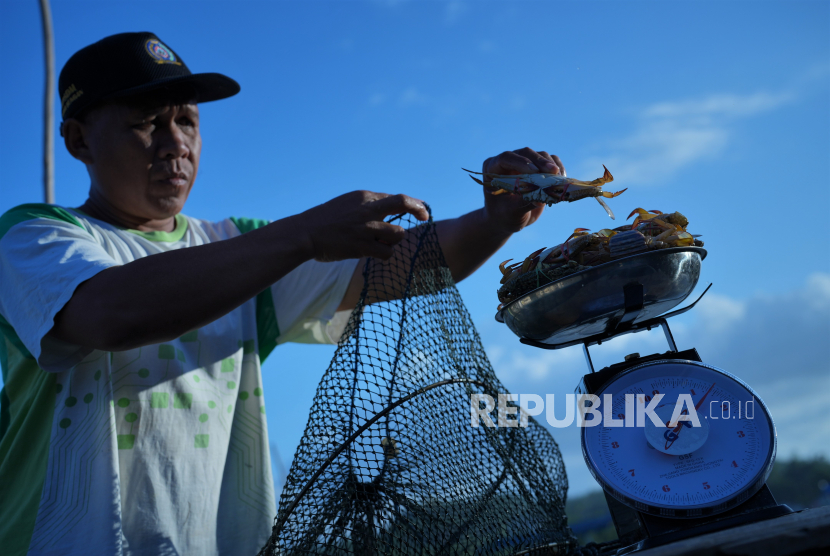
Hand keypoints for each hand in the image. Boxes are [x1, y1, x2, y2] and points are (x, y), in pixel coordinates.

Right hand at [298, 190, 428, 261]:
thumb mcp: (346, 204)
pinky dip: (387, 255)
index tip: (421, 210)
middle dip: (418, 209)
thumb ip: (366, 205)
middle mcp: (367, 209)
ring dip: (395, 241)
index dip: (412, 204)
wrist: (305, 233)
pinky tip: (378, 254)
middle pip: (402, 203)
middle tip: (425, 216)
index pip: (395, 198)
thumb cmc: (325, 221)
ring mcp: (365, 228)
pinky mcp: (361, 246)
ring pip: (398, 234)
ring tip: (384, 244)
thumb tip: (387, 208)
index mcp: (363, 197)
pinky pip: (387, 253)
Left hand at [480, 147, 565, 234]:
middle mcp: (508, 162)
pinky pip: (550, 161)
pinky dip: (558, 168)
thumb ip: (524, 203)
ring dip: (551, 165)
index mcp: (493, 168)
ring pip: (540, 155)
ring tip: (559, 178)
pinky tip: (562, 179)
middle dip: (540, 161)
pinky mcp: (538, 168)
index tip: (535, 171)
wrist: (508, 220)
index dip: (521, 162)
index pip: (506, 158)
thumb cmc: (504, 216)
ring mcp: (524, 163)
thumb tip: (540, 200)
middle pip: (525, 153)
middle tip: (554, 172)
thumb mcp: (511, 212)